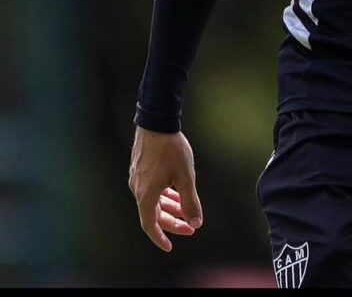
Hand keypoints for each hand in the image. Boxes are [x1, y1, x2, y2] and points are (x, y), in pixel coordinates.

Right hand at [128, 127, 202, 251]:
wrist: (156, 123)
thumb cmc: (171, 150)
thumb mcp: (185, 177)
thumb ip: (190, 201)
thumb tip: (196, 223)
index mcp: (146, 195)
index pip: (150, 225)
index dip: (160, 237)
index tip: (170, 246)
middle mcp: (138, 189)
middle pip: (154, 213)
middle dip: (173, 221)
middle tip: (190, 225)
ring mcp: (137, 178)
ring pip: (153, 200)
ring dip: (169, 206)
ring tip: (185, 208)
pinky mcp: (140, 168)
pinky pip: (151, 188)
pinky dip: (164, 194)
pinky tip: (174, 190)